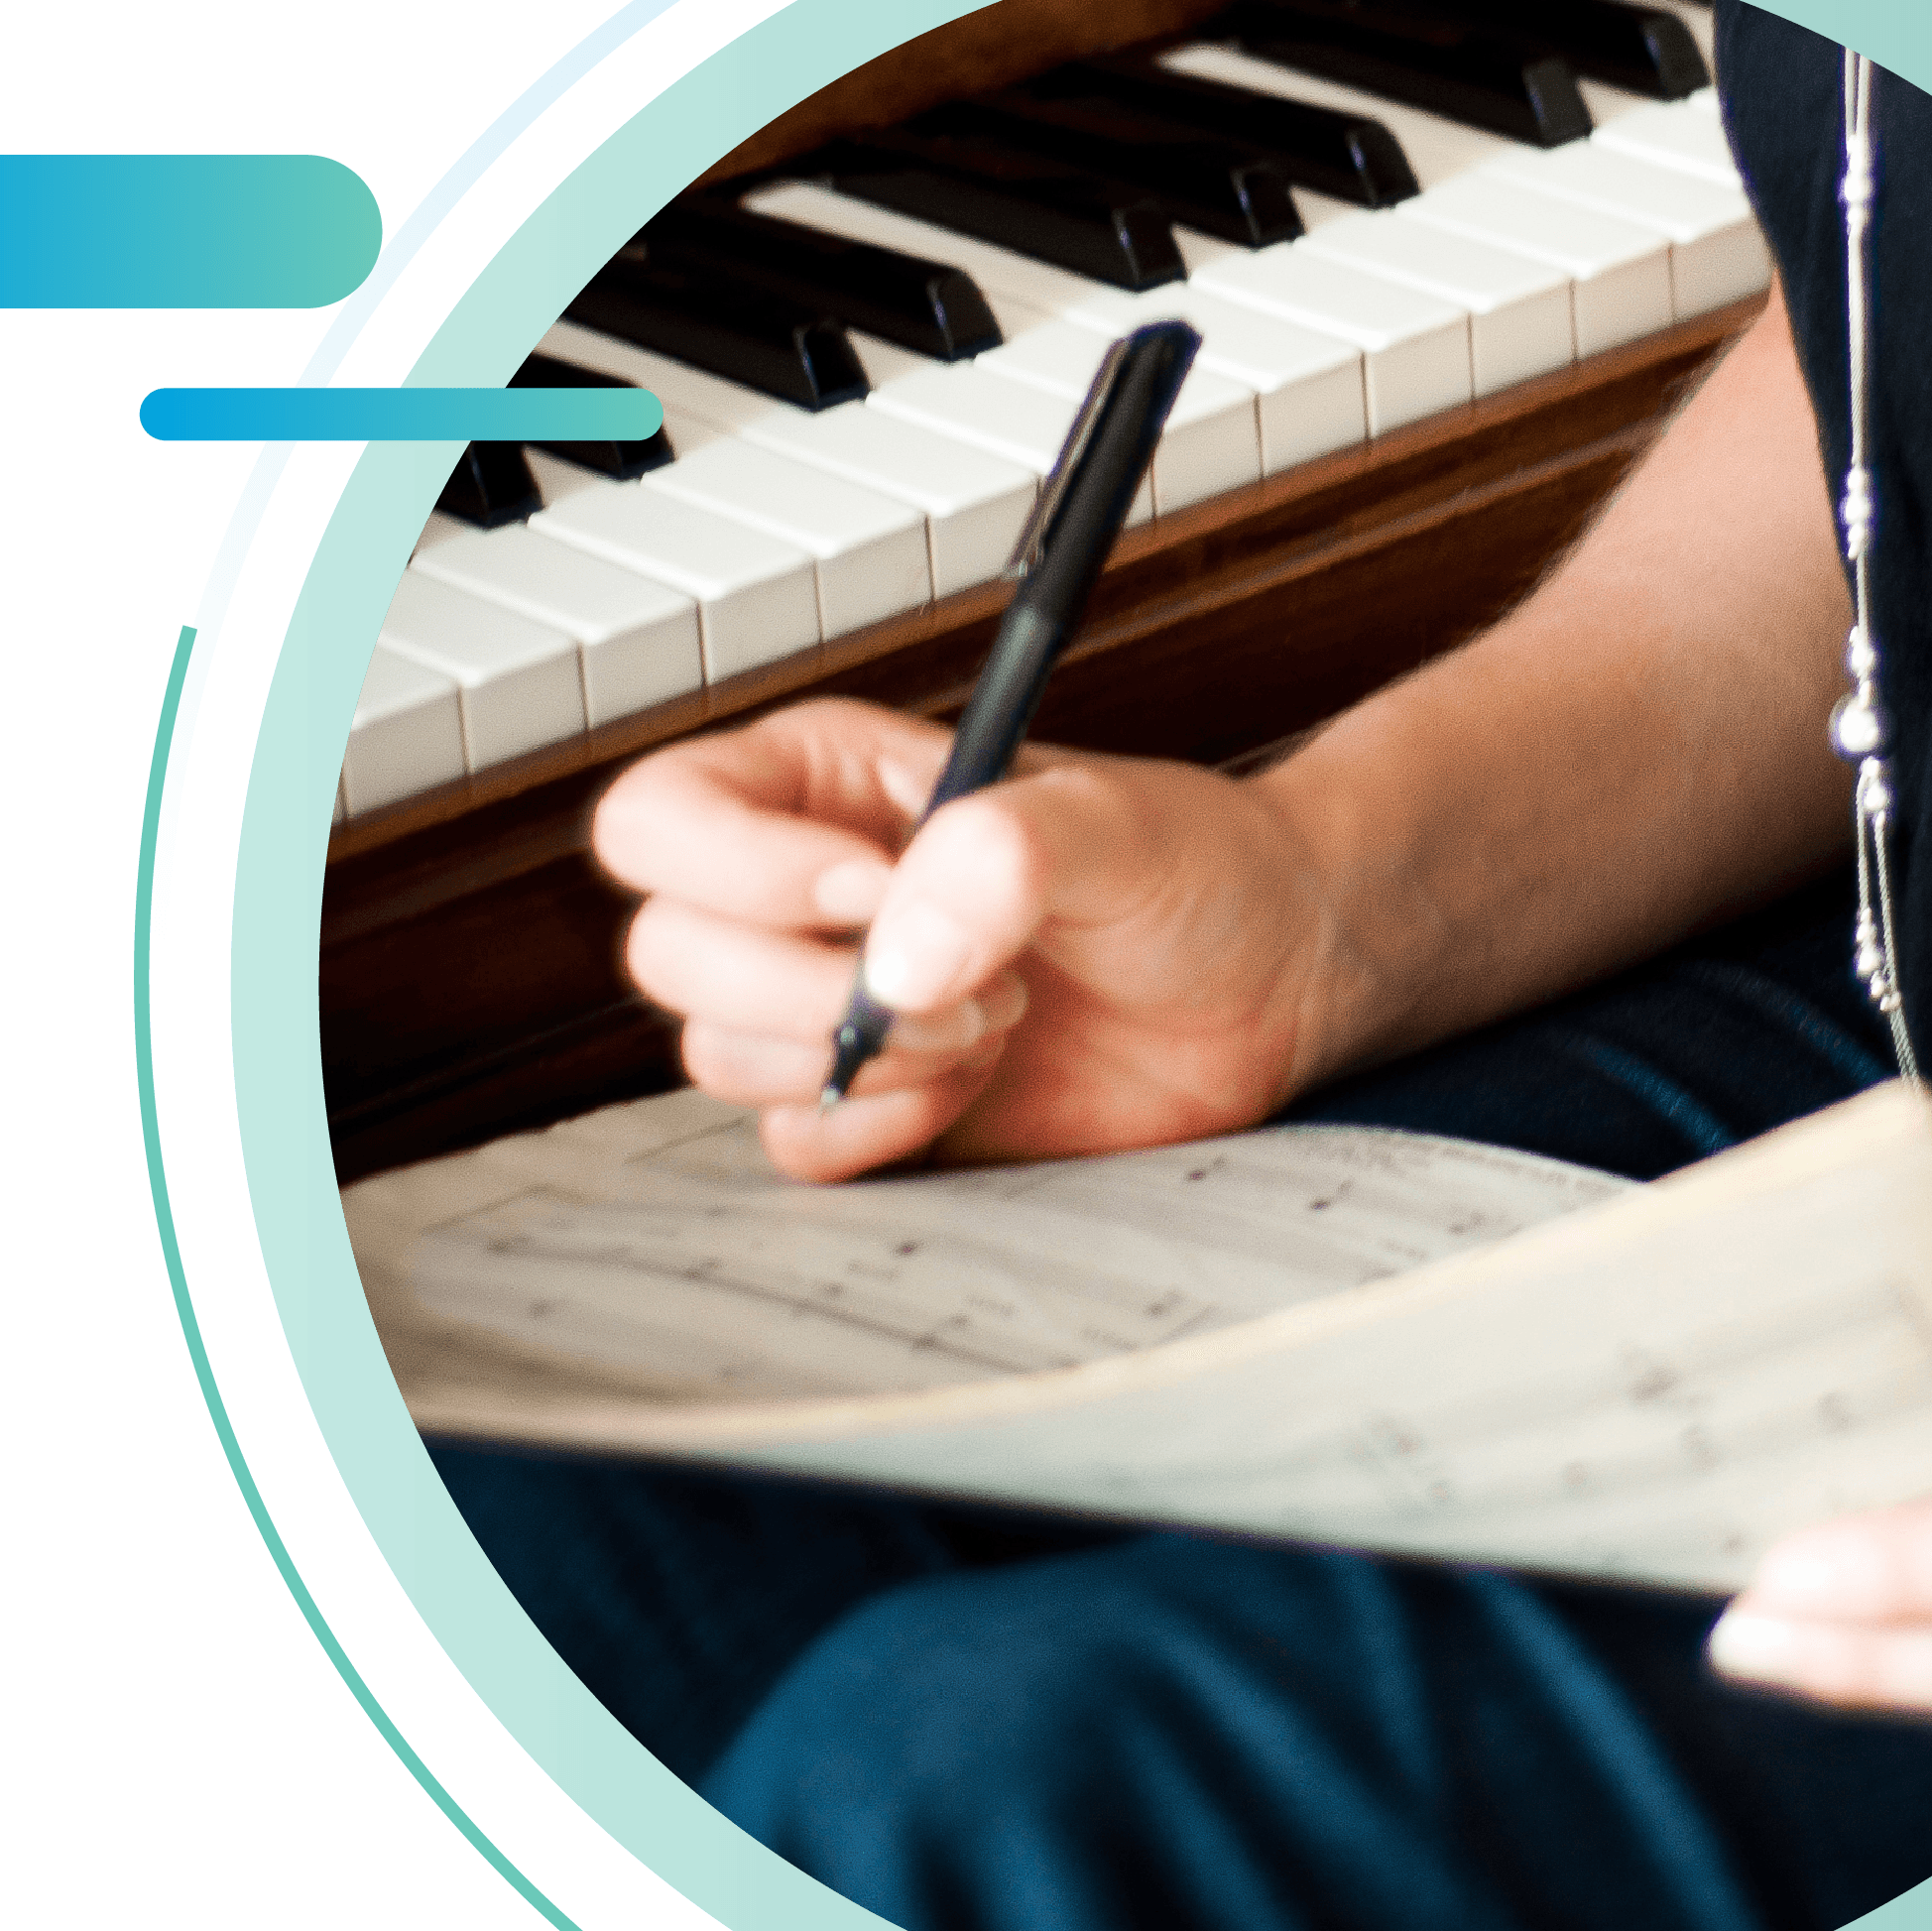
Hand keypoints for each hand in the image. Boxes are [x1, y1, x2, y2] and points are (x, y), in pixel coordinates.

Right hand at [592, 699, 1350, 1181]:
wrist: (1272, 980)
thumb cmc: (1196, 869)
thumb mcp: (1113, 823)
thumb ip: (1001, 855)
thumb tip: (894, 962)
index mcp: (822, 785)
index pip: (659, 818)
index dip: (739, 869)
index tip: (873, 889)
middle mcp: (799, 893)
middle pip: (669, 952)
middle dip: (810, 985)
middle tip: (966, 979)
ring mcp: (826, 1005)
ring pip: (719, 1054)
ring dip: (861, 1058)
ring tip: (994, 1020)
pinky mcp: (870, 1104)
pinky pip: (795, 1145)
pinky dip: (879, 1128)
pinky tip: (975, 1084)